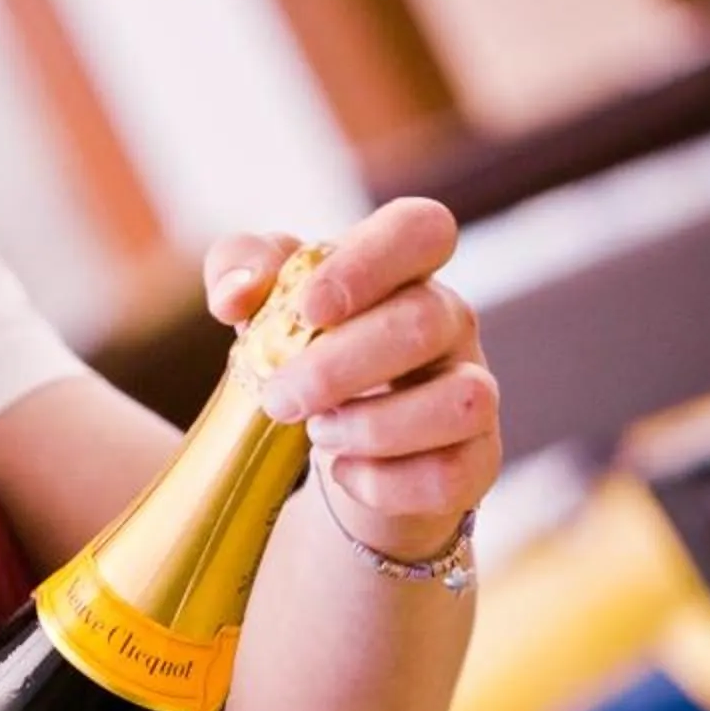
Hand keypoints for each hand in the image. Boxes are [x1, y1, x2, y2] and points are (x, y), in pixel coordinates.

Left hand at [203, 197, 500, 564]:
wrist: (334, 454)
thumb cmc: (305, 359)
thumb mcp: (262, 303)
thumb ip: (239, 271)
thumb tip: (234, 298)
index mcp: (405, 272)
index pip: (422, 228)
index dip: (367, 262)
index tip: (309, 307)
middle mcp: (450, 324)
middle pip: (423, 321)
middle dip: (336, 367)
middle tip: (278, 399)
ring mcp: (471, 393)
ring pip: (459, 401)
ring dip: (374, 426)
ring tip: (319, 435)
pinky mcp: (474, 462)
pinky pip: (449, 474)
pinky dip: (386, 483)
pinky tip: (345, 473)